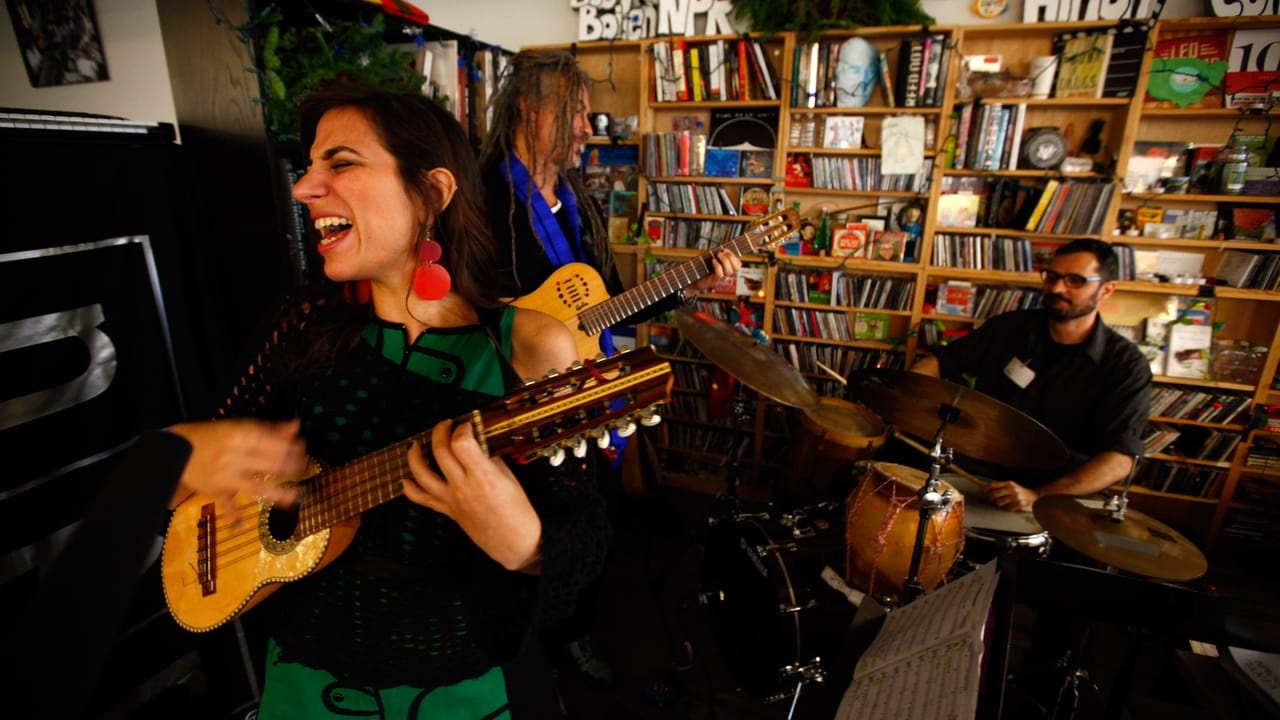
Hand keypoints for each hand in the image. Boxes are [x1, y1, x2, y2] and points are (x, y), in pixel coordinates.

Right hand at [168, 418, 306, 525]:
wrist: (173, 449)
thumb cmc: (210, 437)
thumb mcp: (238, 426)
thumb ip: (269, 429)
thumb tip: (295, 426)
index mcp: (240, 437)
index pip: (273, 442)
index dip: (291, 447)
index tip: (303, 448)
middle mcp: (234, 456)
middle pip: (269, 463)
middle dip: (290, 466)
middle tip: (303, 468)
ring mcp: (226, 476)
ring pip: (255, 487)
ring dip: (277, 493)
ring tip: (295, 497)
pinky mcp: (216, 492)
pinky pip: (227, 506)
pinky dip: (233, 518)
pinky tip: (241, 527)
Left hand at [401, 419, 542, 571]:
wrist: (515, 543)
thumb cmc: (518, 513)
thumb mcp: (510, 479)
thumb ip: (491, 459)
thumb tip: (479, 444)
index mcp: (483, 477)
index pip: (462, 444)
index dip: (462, 429)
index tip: (467, 425)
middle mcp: (463, 487)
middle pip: (440, 451)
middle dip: (440, 432)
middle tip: (446, 425)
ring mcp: (452, 500)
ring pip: (422, 474)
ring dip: (415, 455)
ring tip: (416, 444)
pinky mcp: (448, 511)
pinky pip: (421, 499)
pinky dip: (409, 488)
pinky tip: (406, 478)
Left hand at [686, 247, 742, 294]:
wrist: (695, 280)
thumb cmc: (703, 269)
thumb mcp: (713, 261)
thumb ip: (719, 256)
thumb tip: (722, 249)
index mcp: (728, 271)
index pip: (738, 265)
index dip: (734, 256)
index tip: (725, 249)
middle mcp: (727, 276)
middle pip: (737, 268)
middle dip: (731, 257)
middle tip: (721, 252)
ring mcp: (721, 279)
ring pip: (729, 271)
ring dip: (725, 260)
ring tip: (717, 255)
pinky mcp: (714, 281)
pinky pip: (720, 274)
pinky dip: (717, 265)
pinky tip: (713, 261)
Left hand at [981, 480, 1038, 512]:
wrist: (1035, 497)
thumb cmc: (1021, 492)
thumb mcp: (1012, 486)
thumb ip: (1001, 487)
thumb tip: (986, 489)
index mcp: (1009, 483)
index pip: (993, 485)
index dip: (985, 489)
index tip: (981, 492)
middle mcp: (1012, 489)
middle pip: (994, 494)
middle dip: (989, 498)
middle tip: (988, 500)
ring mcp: (1015, 497)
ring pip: (999, 502)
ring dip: (998, 504)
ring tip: (1001, 503)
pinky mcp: (1019, 505)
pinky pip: (1007, 509)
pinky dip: (1007, 508)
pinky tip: (1010, 506)